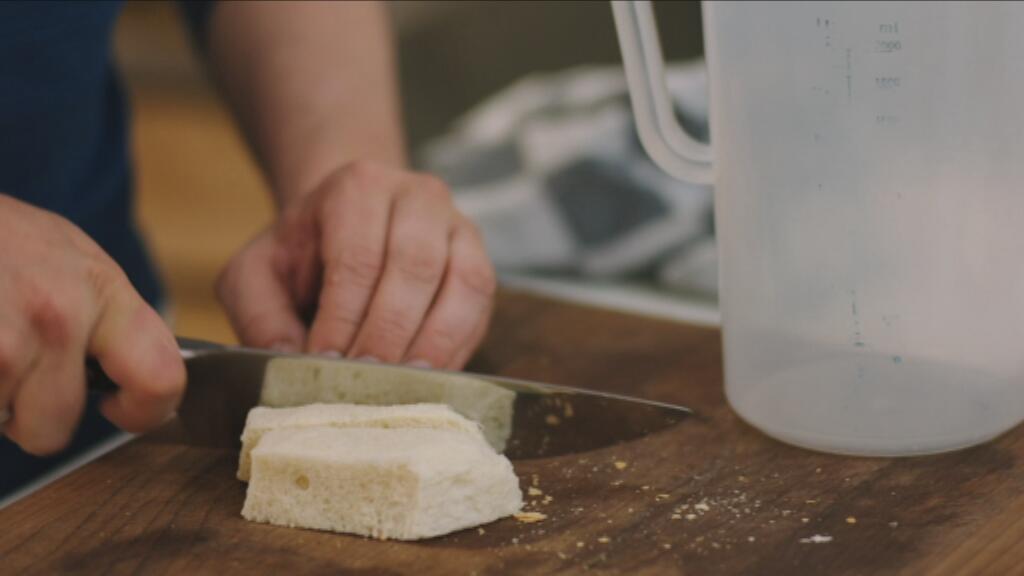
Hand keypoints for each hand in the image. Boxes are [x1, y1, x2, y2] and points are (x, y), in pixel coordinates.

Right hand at [0, 195, 184, 454]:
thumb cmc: (1, 238)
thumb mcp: (71, 258)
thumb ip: (107, 319)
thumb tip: (137, 383)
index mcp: (101, 290)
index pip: (160, 377)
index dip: (145, 411)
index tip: (119, 408)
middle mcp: (56, 316)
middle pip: (53, 429)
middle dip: (28, 416)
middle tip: (12, 370)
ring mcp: (1, 343)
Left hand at [217, 160, 495, 368]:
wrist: (349, 228)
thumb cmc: (302, 256)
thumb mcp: (256, 275)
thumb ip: (259, 315)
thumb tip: (289, 361)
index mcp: (358, 188)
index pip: (357, 256)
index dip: (344, 317)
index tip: (326, 364)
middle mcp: (418, 196)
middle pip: (414, 266)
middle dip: (388, 334)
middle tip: (364, 382)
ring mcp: (458, 227)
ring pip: (461, 283)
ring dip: (432, 343)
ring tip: (403, 388)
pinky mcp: (481, 262)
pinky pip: (480, 304)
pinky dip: (456, 346)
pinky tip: (430, 381)